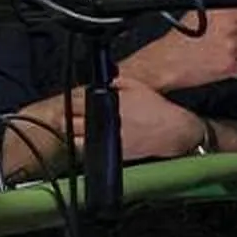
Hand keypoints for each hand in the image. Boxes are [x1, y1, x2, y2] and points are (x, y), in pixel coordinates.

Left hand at [70, 76, 203, 159]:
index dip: (68, 103)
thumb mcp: (133, 85)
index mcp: (106, 103)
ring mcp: (107, 140)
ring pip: (76, 139)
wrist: (173, 130)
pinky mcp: (114, 153)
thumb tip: (95, 84)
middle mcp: (104, 123)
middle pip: (69, 122)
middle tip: (63, 116)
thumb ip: (111, 83)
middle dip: (64, 118)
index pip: (74, 103)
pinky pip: (91, 151)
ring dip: (71, 134)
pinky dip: (85, 145)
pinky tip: (88, 139)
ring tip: (73, 129)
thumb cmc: (155, 107)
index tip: (67, 103)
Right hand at [119, 7, 236, 91]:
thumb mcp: (197, 16)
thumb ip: (225, 12)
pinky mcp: (229, 65)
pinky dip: (230, 70)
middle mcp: (228, 28)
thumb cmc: (177, 41)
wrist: (164, 62)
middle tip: (219, 44)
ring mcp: (230, 47)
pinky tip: (214, 64)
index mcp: (222, 13)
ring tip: (213, 54)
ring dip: (234, 57)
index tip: (234, 31)